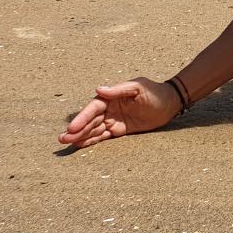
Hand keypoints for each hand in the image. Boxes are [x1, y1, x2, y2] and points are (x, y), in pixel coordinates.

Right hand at [58, 78, 180, 149]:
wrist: (170, 103)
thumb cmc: (154, 91)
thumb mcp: (138, 87)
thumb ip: (118, 90)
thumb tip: (98, 89)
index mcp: (111, 97)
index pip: (93, 108)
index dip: (82, 118)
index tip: (72, 127)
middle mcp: (109, 109)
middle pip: (90, 121)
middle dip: (76, 130)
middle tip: (62, 139)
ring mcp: (113, 120)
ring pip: (94, 130)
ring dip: (80, 136)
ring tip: (67, 144)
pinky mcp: (119, 130)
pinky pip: (103, 136)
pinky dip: (91, 141)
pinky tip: (79, 145)